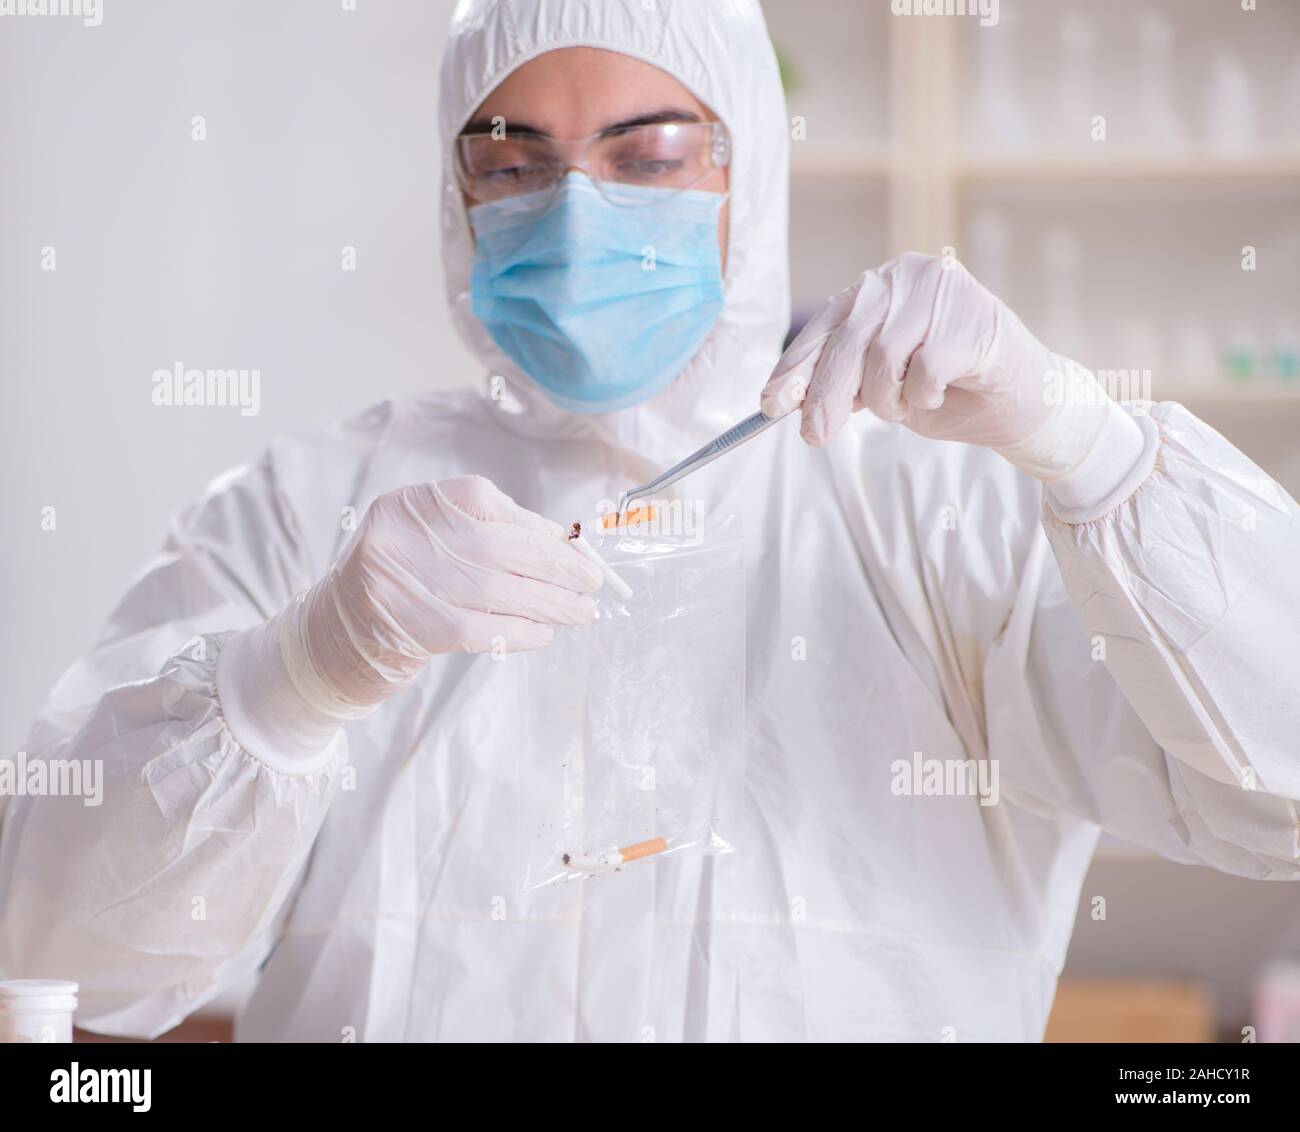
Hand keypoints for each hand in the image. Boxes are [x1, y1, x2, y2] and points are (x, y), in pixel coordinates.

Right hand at [280, 475, 601, 716]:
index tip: (574, 547)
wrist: (340, 634)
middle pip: (500, 547)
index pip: (487, 503)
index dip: (537, 527)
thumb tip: (564, 544)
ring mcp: (408, 584)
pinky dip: (524, 629)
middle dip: (557, 567)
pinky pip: (486, 628)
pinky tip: (547, 632)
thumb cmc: (405, 579)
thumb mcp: (433, 538)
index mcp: (410, 504)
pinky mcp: (418, 629)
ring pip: (500, 591)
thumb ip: (489, 530)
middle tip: (594, 582)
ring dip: (552, 603)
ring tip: (583, 611)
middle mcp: (404, 538)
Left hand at [761, 252, 1132, 484]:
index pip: (825, 326)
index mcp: (883, 286)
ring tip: (909, 405)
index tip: (771, 404)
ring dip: (888, 400)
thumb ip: (845, 380)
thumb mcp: (886, 386)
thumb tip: (788, 399)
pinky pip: (922, 371)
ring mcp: (942, 290)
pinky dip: (923, 396)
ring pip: (882, 358)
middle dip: (826, 398)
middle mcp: (907, 276)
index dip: (795, 368)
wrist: (1027, 403)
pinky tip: (942, 392)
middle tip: (816, 436)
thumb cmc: (952, 391)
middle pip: (846, 342)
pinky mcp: (972, 317)